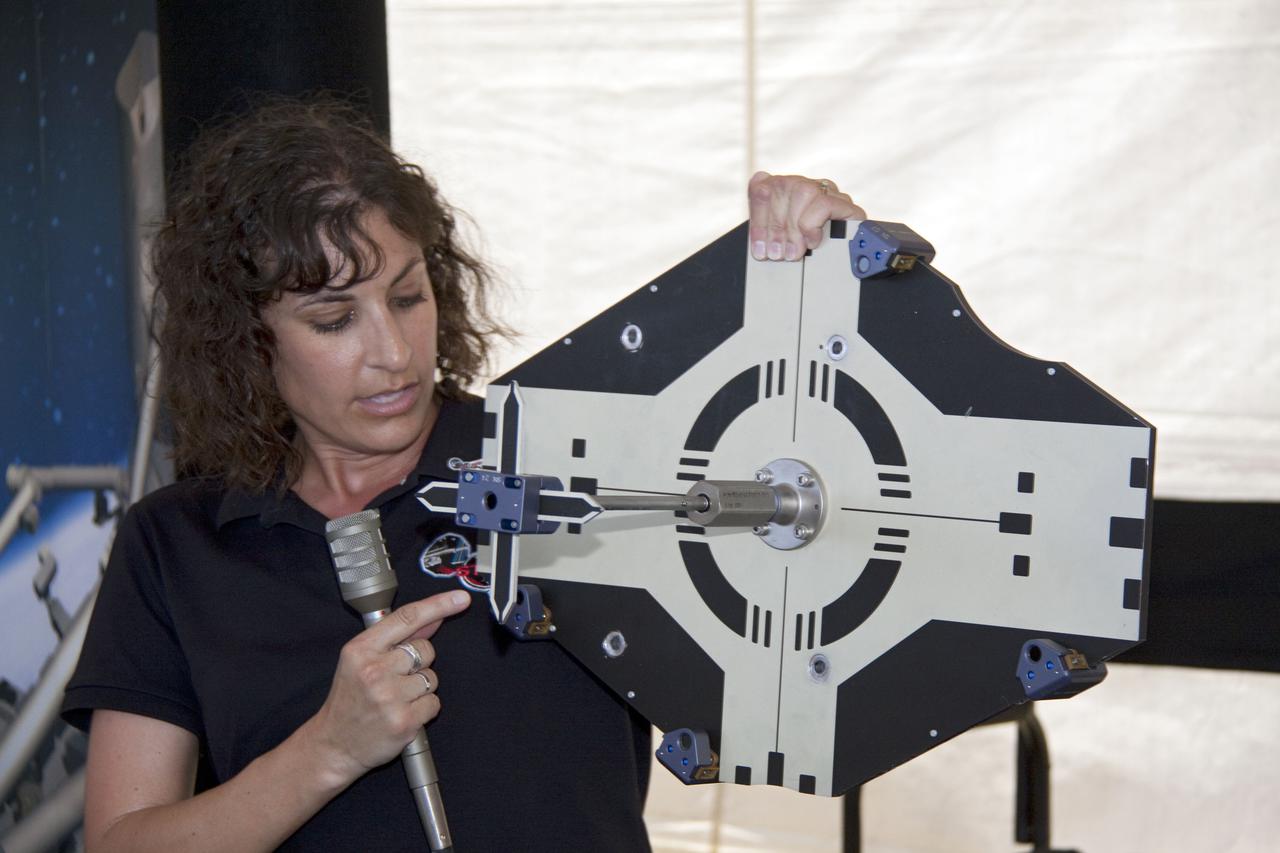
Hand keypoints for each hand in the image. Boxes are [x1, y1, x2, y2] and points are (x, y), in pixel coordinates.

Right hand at [308, 590, 469, 784]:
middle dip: (419, 663)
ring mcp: (389, 697)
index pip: (407, 618)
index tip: (460, 599)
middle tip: (395, 680)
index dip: (438, 605)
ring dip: (421, 688)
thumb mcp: (362, 661)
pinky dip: (424, 709)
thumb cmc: (349, 700)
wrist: (333, 746)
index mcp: (361, 649)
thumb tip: (433, 618)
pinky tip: (402, 714)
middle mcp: (374, 670)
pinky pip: (434, 703)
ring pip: (432, 678)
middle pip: (426, 650)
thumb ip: (398, 638)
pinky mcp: (403, 721)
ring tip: (396, 699)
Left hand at [748, 171, 864, 260]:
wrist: (839, 267)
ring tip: (794, 251)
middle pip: (781, 188)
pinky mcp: (846, 204)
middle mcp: (804, 185)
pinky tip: (812, 241)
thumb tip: (759, 245)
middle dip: (775, 228)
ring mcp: (826, 191)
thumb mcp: (777, 245)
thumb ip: (764, 234)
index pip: (761, 188)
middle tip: (776, 254)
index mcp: (781, 188)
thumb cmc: (803, 253)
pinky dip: (813, 225)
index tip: (759, 249)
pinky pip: (824, 204)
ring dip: (794, 227)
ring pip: (803, 191)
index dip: (758, 220)